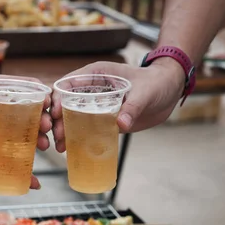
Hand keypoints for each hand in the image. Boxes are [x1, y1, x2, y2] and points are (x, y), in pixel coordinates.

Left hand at [0, 75, 52, 188]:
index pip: (29, 90)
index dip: (43, 96)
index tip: (50, 106)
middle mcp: (3, 109)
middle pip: (32, 115)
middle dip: (44, 122)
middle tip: (46, 130)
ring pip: (24, 137)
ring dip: (38, 142)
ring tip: (43, 147)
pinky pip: (7, 158)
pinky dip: (22, 171)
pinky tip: (33, 183)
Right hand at [50, 60, 185, 151]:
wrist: (170, 92)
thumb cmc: (157, 83)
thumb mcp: (145, 92)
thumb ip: (132, 107)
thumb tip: (121, 124)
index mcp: (96, 74)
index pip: (68, 83)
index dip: (57, 98)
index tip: (55, 114)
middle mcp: (92, 89)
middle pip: (65, 103)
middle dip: (57, 119)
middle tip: (57, 135)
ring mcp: (96, 105)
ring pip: (72, 117)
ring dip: (64, 131)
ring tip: (61, 147)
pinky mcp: (104, 119)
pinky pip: (86, 128)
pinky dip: (77, 138)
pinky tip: (71, 150)